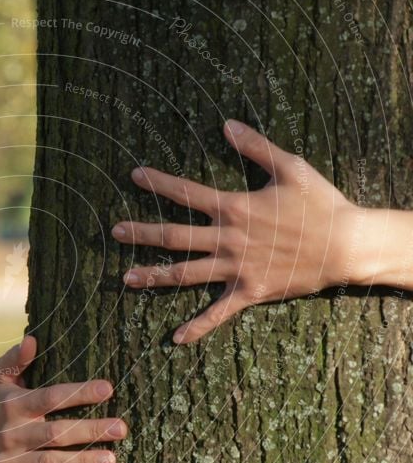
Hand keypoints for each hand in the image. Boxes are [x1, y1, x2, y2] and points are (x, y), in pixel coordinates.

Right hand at [0, 335, 126, 462]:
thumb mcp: (1, 379)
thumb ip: (16, 360)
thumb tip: (32, 339)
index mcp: (12, 406)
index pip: (49, 398)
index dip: (78, 393)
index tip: (108, 388)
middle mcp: (10, 435)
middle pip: (55, 433)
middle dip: (89, 430)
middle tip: (121, 428)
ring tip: (112, 460)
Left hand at [113, 119, 359, 343]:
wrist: (347, 245)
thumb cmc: (320, 204)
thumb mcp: (290, 167)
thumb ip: (256, 147)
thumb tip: (226, 124)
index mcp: (234, 208)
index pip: (187, 193)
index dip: (159, 183)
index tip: (134, 176)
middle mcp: (228, 239)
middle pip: (174, 236)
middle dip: (142, 233)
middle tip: (116, 231)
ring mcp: (235, 269)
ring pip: (185, 274)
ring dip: (154, 276)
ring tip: (126, 278)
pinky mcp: (248, 292)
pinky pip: (218, 313)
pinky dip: (197, 326)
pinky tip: (176, 338)